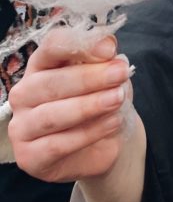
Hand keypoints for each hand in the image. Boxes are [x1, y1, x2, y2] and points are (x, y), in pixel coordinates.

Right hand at [8, 29, 132, 183]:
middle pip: (52, 81)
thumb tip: (110, 52)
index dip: (80, 45)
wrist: (103, 144)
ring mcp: (22, 126)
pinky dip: (89, 133)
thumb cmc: (99, 101)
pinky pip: (57, 145)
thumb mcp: (106, 77)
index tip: (110, 49)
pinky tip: (112, 122)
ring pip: (51, 114)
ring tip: (118, 98)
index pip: (52, 46)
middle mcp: (25, 93)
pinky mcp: (28, 157)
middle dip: (90, 77)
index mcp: (41, 64)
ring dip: (89, 105)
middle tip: (122, 73)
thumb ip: (104, 62)